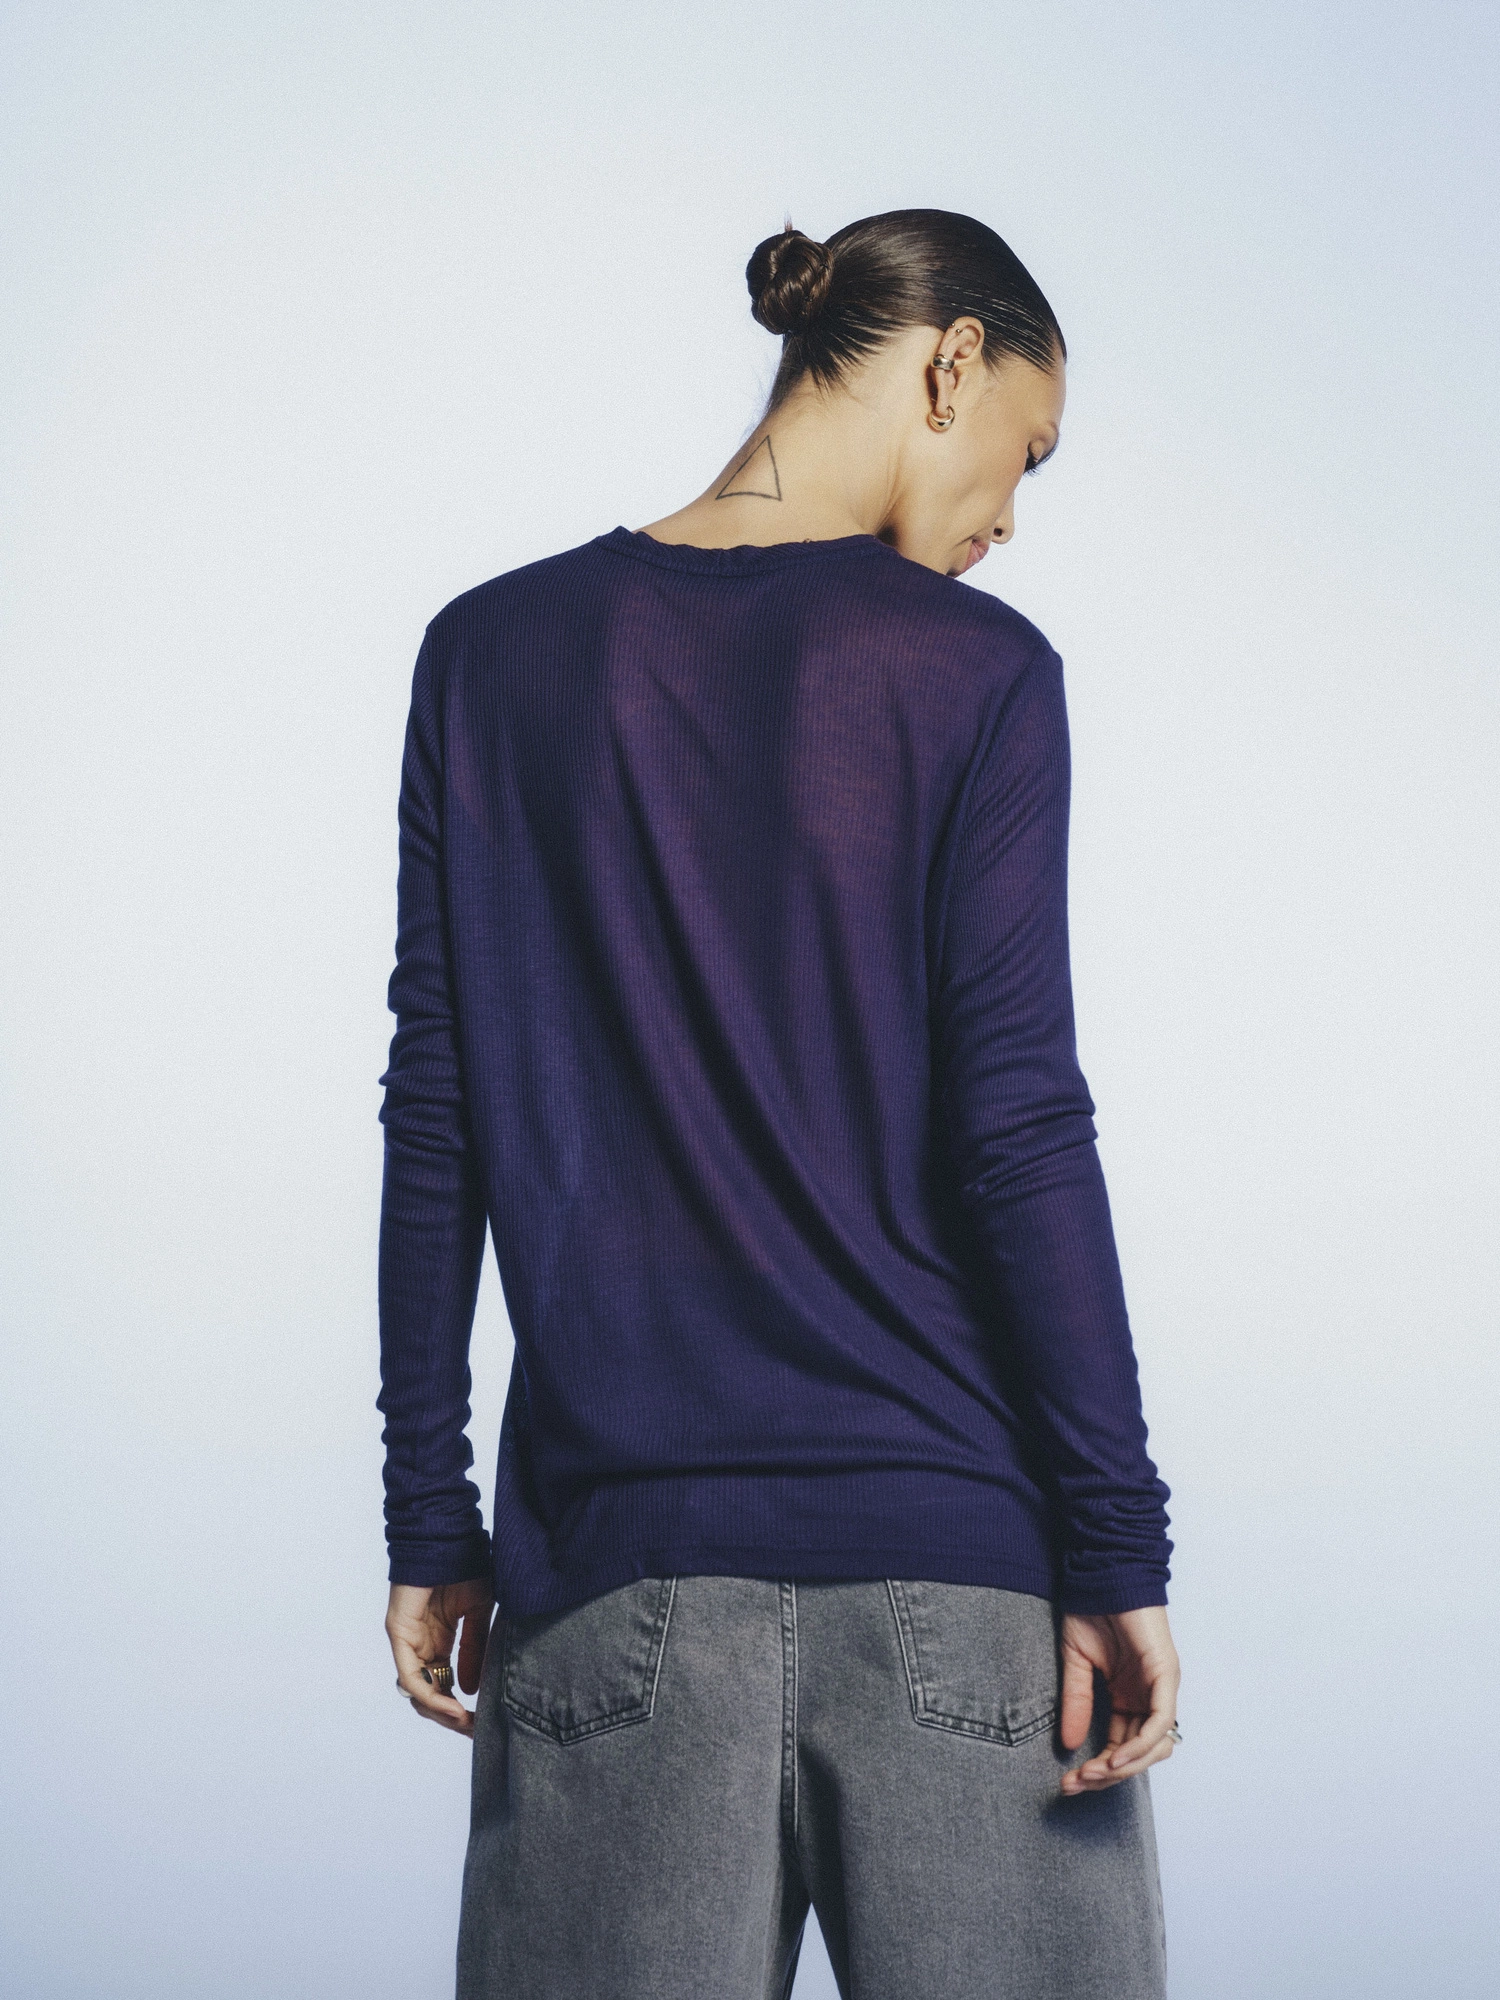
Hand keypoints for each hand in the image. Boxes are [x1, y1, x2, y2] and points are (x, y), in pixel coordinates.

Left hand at [386, 1578, 493, 1737]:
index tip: (482, 1720)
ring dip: (441, 1712)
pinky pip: (410, 1675)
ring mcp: (408, 1641)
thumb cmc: (465, 1566)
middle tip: (475, 1729)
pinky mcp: (399, 1634)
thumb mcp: (478, 1613)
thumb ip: (475, 1649)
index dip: (460, 1706)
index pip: (445, 1685)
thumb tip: (471, 1689)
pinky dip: (430, 1695)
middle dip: (451, 1717)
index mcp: (438, 1641)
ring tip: (465, 1722)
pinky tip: (452, 1705)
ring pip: (418, 1692)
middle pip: (430, 1695)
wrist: (450, 1536)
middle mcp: (420, 1646)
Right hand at [1057, 1604, 1179, 1794]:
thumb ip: (1077, 1702)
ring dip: (1124, 1767)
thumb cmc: (1091, 1610)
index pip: (1120, 1747)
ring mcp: (1161, 1688)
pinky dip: (1140, 1744)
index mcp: (1129, 1698)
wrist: (1102, 1573)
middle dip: (1107, 1776)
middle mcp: (1148, 1698)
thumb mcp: (1076, 1664)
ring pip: (1155, 1746)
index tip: (1068, 1781)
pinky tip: (1114, 1758)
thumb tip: (1068, 1745)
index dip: (1097, 1769)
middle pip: (1138, 1754)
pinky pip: (1161, 1722)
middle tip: (1075, 1783)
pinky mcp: (1166, 1674)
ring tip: (1093, 1773)